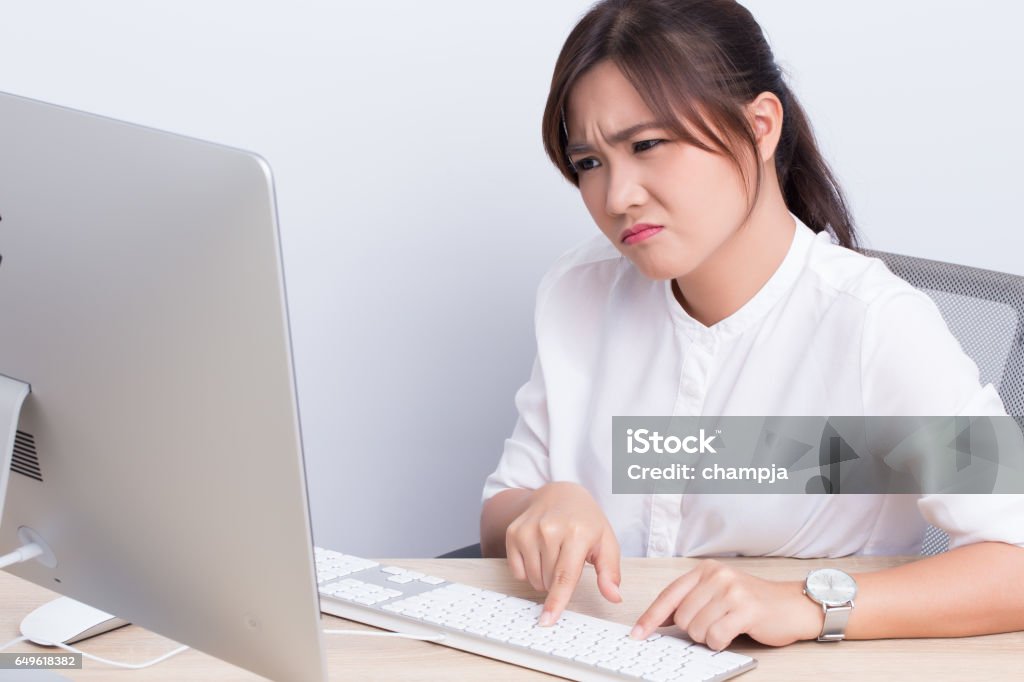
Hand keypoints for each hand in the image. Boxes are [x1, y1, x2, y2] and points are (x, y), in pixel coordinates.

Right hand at [505, 481, 621, 625]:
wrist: (559, 494)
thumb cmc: (585, 520)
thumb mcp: (606, 542)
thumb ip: (610, 572)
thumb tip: (614, 596)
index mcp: (577, 532)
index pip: (565, 576)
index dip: (557, 601)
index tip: (548, 619)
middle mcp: (549, 529)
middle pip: (549, 581)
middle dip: (559, 582)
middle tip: (567, 560)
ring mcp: (528, 530)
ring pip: (533, 579)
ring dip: (544, 578)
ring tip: (554, 556)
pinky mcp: (513, 533)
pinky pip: (517, 571)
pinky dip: (529, 571)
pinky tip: (539, 553)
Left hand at [630, 560, 822, 649]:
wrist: (793, 605)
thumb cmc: (753, 602)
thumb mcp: (718, 593)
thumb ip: (690, 601)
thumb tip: (658, 620)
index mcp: (705, 570)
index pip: (669, 595)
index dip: (651, 617)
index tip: (637, 633)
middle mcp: (717, 576)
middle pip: (681, 617)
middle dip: (692, 630)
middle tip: (714, 625)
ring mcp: (731, 591)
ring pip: (696, 629)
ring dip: (708, 637)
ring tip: (725, 627)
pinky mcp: (746, 609)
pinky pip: (716, 636)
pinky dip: (719, 643)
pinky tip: (731, 634)